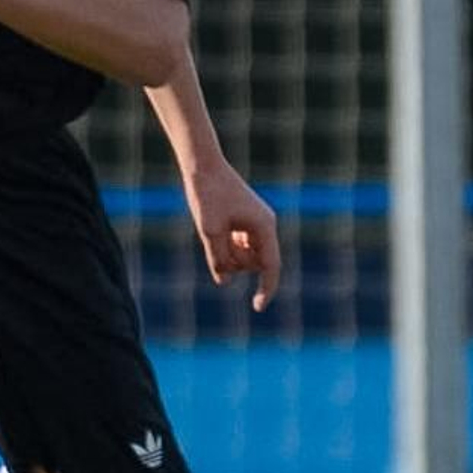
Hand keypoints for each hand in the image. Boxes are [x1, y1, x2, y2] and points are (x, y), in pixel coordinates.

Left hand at [181, 159, 279, 310]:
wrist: (202, 165)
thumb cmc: (207, 195)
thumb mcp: (209, 231)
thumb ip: (218, 259)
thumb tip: (224, 282)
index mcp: (263, 227)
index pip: (270, 267)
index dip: (266, 289)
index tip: (257, 307)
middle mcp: (264, 226)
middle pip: (255, 263)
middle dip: (235, 263)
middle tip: (214, 242)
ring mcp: (254, 223)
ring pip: (244, 256)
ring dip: (228, 254)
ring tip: (212, 234)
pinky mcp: (242, 221)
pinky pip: (237, 245)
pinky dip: (224, 246)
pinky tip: (214, 232)